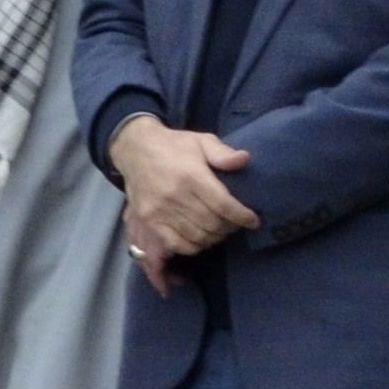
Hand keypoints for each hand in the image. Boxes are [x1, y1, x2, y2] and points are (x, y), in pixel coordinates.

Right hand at [107, 118, 258, 294]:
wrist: (135, 149)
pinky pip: (177, 244)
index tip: (253, 220)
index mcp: (191, 175)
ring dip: (215, 237)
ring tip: (221, 230)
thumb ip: (222, 153)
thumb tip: (244, 159)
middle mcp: (175, 195)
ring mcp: (159, 211)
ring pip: (197, 237)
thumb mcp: (201, 141)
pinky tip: (202, 238)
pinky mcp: (149, 220)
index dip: (242, 216)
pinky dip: (194, 246)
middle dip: (230, 227)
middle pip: (212, 223)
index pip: (223, 204)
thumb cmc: (174, 145)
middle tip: (236, 223)